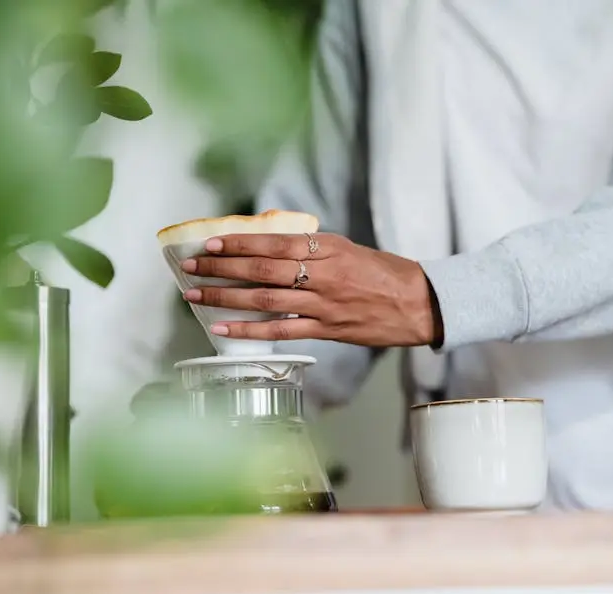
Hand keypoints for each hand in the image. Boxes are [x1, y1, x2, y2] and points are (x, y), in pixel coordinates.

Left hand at [180, 233, 442, 346]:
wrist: (421, 304)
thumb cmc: (386, 274)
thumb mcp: (350, 249)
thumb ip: (314, 249)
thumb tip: (273, 248)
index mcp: (329, 249)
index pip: (274, 244)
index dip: (240, 244)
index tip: (212, 243)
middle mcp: (324, 274)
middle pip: (262, 270)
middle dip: (222, 268)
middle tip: (191, 267)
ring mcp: (324, 304)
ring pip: (265, 299)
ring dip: (226, 296)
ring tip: (195, 294)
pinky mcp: (327, 330)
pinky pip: (281, 331)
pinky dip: (249, 330)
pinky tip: (223, 327)